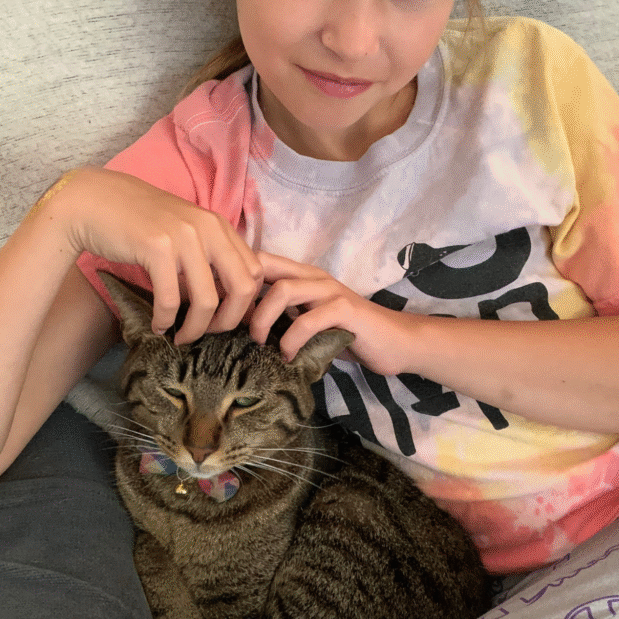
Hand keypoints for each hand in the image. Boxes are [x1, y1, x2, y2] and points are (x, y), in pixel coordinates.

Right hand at [51, 168, 263, 342]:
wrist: (95, 202)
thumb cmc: (140, 222)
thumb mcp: (186, 230)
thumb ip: (210, 254)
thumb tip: (229, 299)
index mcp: (219, 225)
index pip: (256, 272)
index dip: (246, 303)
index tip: (225, 319)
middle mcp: (208, 228)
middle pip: (243, 288)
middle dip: (228, 321)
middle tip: (208, 334)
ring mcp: (184, 236)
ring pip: (207, 300)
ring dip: (195, 329)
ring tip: (181, 337)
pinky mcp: (156, 248)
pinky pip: (170, 299)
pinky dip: (165, 320)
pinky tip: (158, 325)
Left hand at [250, 252, 414, 374]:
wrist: (395, 342)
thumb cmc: (348, 334)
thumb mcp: (309, 321)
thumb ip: (283, 316)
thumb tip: (241, 328)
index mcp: (302, 276)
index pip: (259, 261)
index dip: (235, 280)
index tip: (223, 310)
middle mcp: (314, 277)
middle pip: (263, 268)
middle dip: (242, 299)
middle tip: (234, 330)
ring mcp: (330, 291)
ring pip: (283, 290)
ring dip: (262, 320)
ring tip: (259, 344)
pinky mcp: (345, 311)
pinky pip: (308, 320)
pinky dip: (291, 340)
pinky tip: (288, 357)